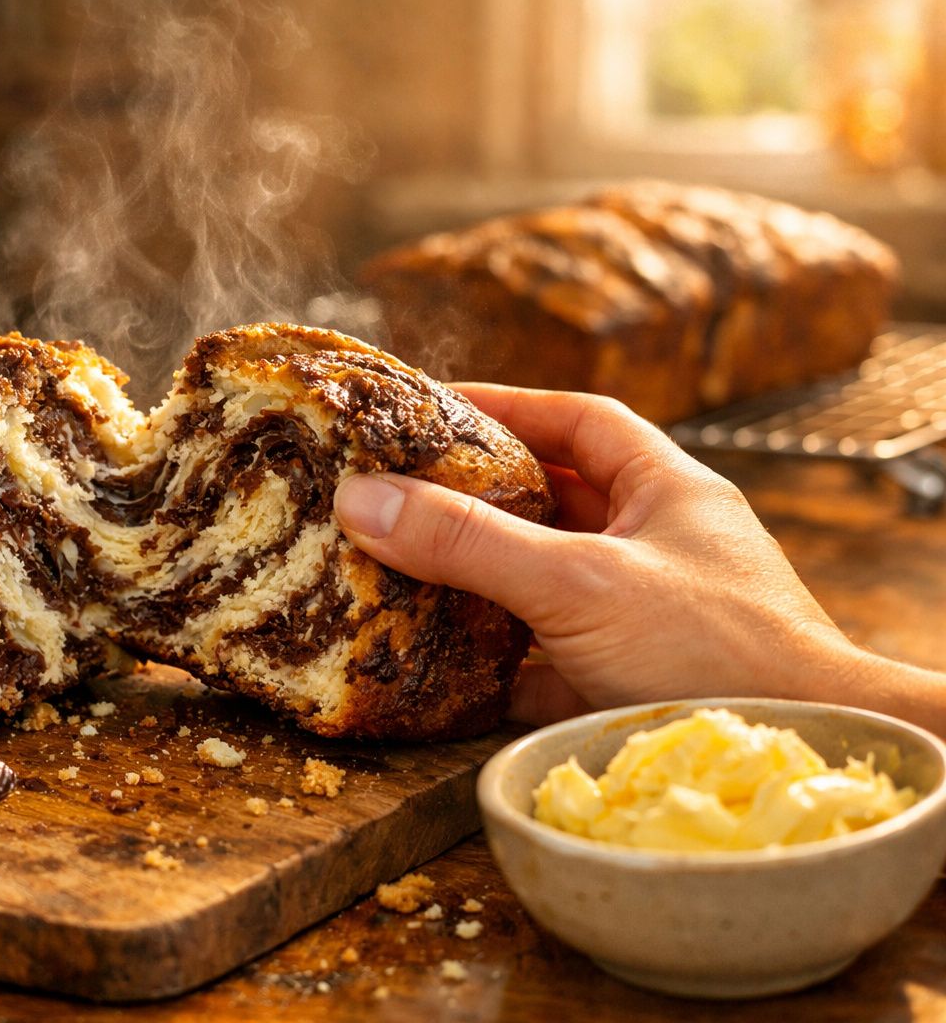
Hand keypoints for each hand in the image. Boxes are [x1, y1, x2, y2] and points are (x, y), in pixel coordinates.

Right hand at [333, 384, 945, 731]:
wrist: (800, 756)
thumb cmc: (716, 651)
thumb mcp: (577, 582)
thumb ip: (470, 541)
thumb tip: (362, 499)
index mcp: (667, 491)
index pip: (581, 419)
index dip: (509, 407)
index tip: (437, 408)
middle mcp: (662, 545)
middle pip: (559, 499)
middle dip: (484, 496)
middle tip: (406, 492)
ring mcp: (653, 616)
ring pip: (553, 582)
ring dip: (489, 580)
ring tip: (412, 571)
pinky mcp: (638, 683)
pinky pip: (556, 658)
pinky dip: (507, 661)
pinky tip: (457, 670)